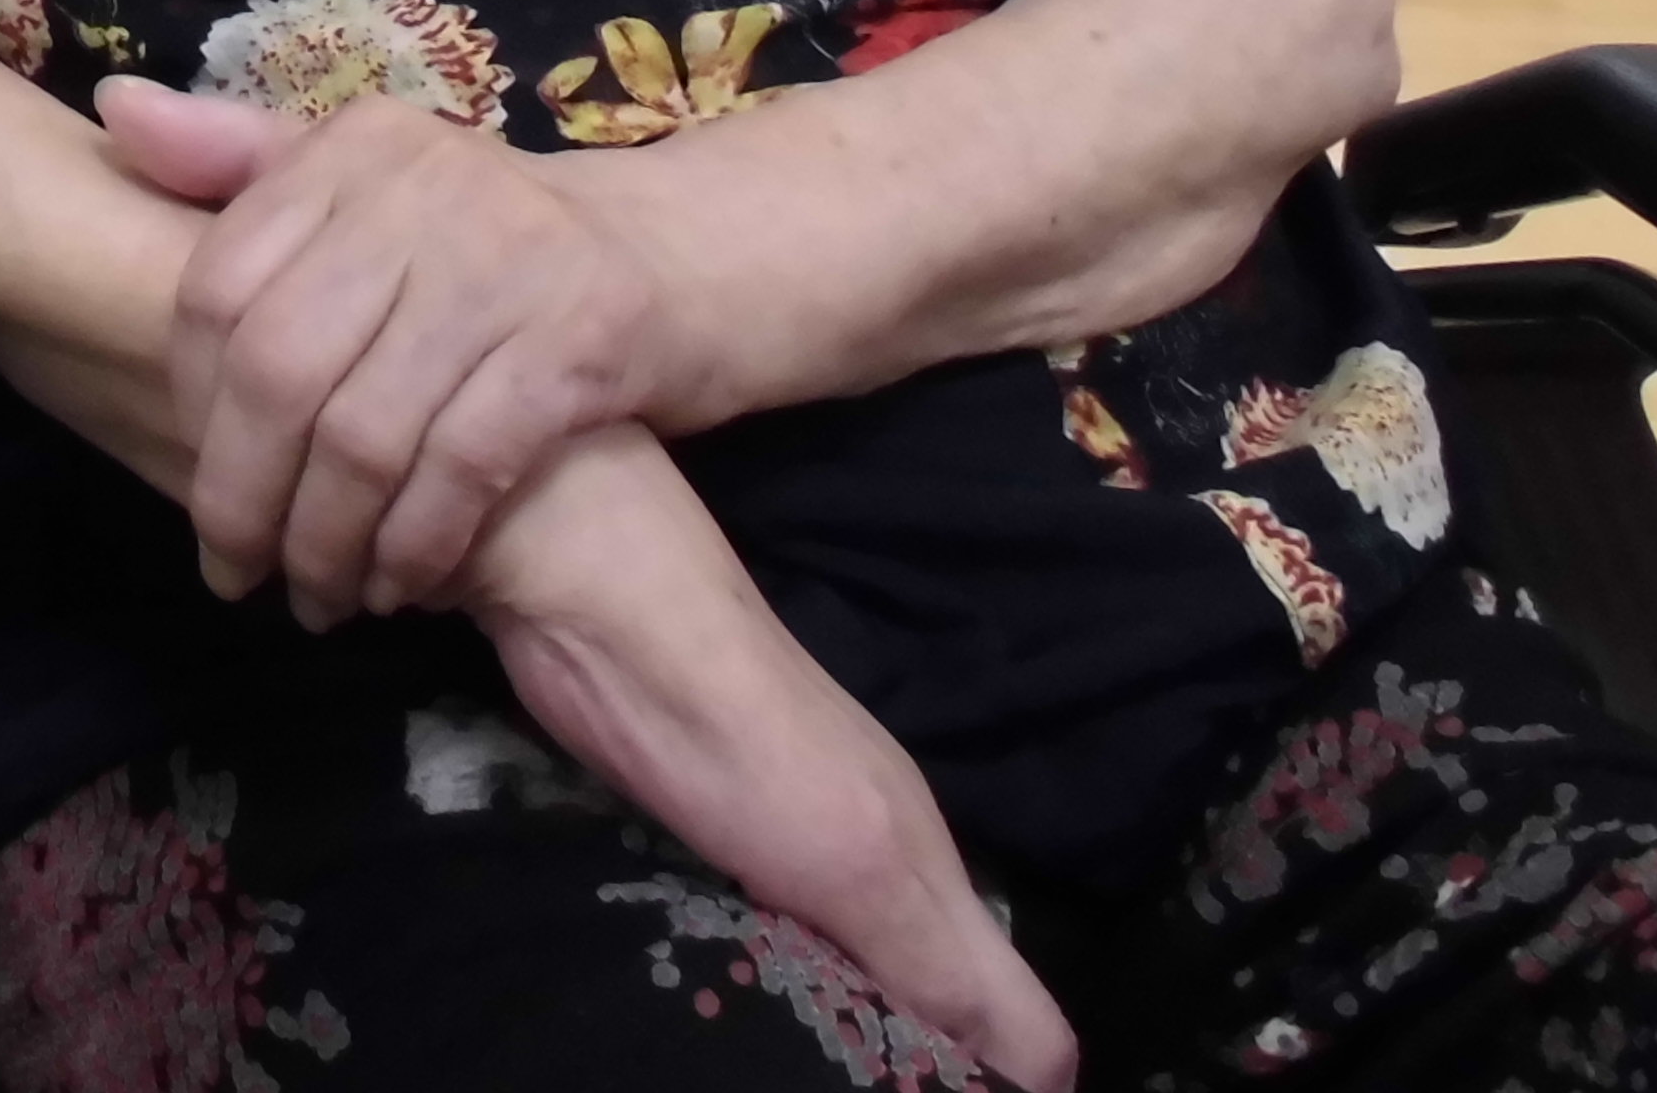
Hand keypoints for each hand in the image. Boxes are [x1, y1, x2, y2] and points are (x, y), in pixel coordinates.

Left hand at [99, 79, 685, 626]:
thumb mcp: (373, 186)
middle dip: (243, 494)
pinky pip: (462, 465)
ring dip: (329, 540)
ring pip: (367, 432)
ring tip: (317, 596)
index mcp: (354, 148)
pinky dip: (419, 542)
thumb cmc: (497, 241)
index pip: (219, 285)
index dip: (194, 405)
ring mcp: (507, 258)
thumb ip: (240, 161)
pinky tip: (401, 586)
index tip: (200, 483)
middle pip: (280, 368)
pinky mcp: (580, 337)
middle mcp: (423, 185)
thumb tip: (109, 115)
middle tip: (236, 573)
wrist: (687, 256)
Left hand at [460, 451, 1079, 1091]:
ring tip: (785, 1091)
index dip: (981, 1079)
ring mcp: (774, 858)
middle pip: (902, 1008)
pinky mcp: (691, 851)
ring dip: (807, 1043)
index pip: (989, 1015)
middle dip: (891, 1065)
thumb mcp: (867, 863)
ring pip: (817, 986)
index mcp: (922, 874)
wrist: (595, 612)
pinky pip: (737, 958)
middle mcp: (860, 869)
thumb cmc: (744, 739)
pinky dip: (741, 1005)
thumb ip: (954, 970)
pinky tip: (722, 1050)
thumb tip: (1061, 1088)